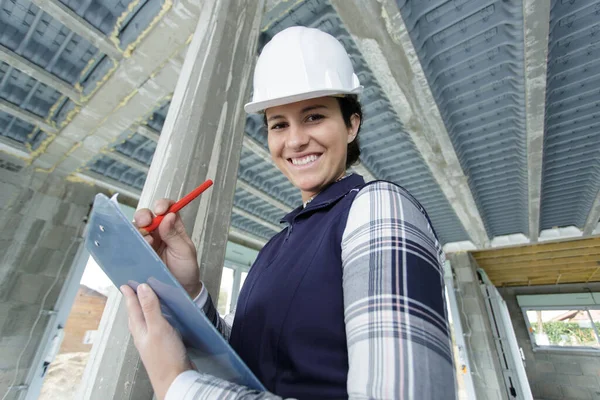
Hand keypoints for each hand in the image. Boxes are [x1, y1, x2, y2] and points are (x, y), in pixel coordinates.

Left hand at [121, 284, 192, 399]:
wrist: (176, 381)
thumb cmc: (166, 358)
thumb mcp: (158, 328)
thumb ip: (150, 308)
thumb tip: (142, 288)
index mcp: (140, 330)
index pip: (133, 308)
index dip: (130, 295)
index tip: (125, 284)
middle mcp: (143, 336)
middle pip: (135, 315)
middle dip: (133, 302)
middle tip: (131, 291)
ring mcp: (152, 343)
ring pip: (144, 323)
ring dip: (144, 311)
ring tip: (144, 303)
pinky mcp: (162, 348)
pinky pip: (155, 329)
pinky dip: (156, 321)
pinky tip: (162, 322)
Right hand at [134, 199, 201, 297]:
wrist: (180, 289)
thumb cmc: (186, 270)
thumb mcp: (184, 252)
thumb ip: (175, 235)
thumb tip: (168, 216)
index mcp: (174, 227)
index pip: (168, 208)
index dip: (162, 205)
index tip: (160, 210)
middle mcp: (159, 232)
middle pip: (148, 215)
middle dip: (144, 215)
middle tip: (146, 223)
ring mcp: (148, 242)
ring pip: (137, 227)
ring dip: (138, 230)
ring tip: (146, 241)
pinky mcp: (139, 252)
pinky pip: (131, 242)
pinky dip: (131, 241)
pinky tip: (136, 246)